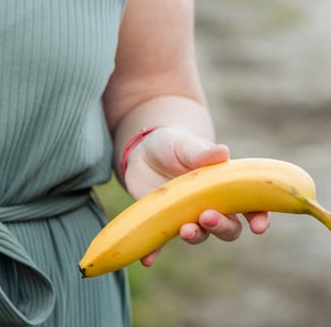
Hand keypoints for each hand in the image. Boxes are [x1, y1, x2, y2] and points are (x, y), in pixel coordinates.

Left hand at [122, 127, 269, 266]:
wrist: (143, 152)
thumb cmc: (172, 145)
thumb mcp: (184, 144)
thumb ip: (200, 150)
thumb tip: (222, 152)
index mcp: (226, 186)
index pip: (251, 205)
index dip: (259, 217)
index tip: (258, 226)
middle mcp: (212, 205)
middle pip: (229, 227)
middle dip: (222, 226)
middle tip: (207, 216)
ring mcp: (188, 216)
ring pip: (200, 235)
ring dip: (195, 236)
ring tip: (184, 229)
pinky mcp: (165, 223)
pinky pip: (162, 244)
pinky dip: (156, 252)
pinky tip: (147, 260)